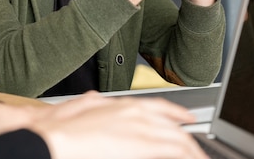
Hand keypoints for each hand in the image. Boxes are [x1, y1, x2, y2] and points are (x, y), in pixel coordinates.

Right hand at [28, 92, 207, 158]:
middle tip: (198, 148)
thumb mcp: (83, 105)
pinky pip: (174, 150)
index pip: (159, 106)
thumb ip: (96, 103)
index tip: (187, 118)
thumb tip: (96, 100)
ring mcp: (140, 128)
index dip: (177, 112)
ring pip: (178, 139)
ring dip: (192, 149)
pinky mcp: (141, 145)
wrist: (53, 136)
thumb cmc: (61, 125)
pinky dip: (187, 155)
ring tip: (200, 157)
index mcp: (124, 104)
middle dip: (188, 138)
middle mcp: (136, 113)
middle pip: (173, 125)